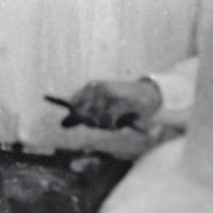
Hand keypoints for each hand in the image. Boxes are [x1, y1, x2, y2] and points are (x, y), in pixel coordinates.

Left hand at [47, 79, 163, 132]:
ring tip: (117, 118)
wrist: (149, 94)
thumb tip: (63, 124)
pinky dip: (115, 125)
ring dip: (107, 125)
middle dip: (94, 123)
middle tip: (109, 119)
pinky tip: (123, 119)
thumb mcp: (101, 107)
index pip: (73, 106)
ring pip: (95, 121)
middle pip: (83, 116)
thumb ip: (82, 115)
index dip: (79, 117)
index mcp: (89, 87)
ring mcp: (106, 93)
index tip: (88, 120)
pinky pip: (108, 122)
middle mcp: (95, 88)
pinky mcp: (117, 100)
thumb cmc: (124, 103)